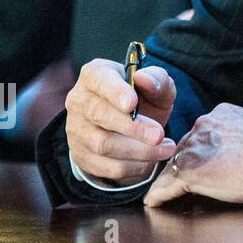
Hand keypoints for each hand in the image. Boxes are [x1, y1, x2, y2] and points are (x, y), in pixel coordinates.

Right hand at [66, 59, 175, 185]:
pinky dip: (132, 167)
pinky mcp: (81, 155)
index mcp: (95, 75)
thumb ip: (156, 78)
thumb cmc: (144, 98)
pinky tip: (151, 161)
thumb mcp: (157, 84)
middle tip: (159, 135)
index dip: (115, 92)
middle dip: (133, 128)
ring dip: (138, 151)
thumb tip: (144, 79)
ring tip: (166, 148)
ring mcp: (76, 129)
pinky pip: (105, 166)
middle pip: (100, 115)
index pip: (99, 79)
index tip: (132, 104)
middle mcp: (79, 100)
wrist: (131, 126)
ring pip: (102, 144)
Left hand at [144, 103, 242, 206]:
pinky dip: (158, 195)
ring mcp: (194, 148)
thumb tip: (233, 149)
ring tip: (159, 193)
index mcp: (219, 114)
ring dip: (166, 181)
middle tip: (178, 181)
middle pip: (182, 149)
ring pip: (172, 167)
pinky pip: (166, 185)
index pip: (198, 135)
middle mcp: (202, 126)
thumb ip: (235, 134)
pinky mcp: (189, 171)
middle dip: (181, 164)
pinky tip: (152, 201)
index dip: (196, 151)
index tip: (197, 163)